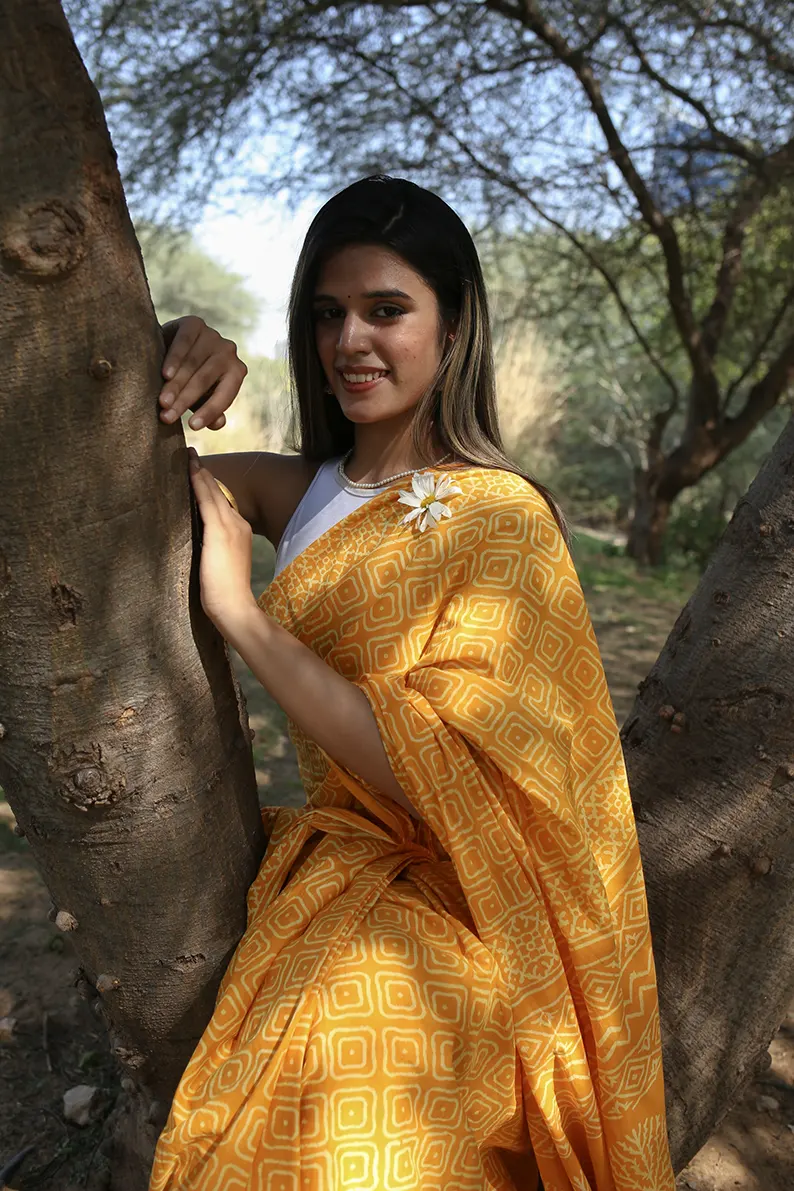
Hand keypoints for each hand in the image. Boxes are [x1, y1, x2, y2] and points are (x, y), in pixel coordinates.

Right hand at [159, 316, 247, 431]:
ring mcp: (212, 336)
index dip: (209, 412)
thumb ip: (210, 409)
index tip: (192, 427)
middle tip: (167, 417)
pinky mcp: (194, 323)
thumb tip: (218, 423)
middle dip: (184, 401)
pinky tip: (165, 374)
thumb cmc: (190, 379)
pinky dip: (174, 359)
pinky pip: (184, 343)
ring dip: (175, 385)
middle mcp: (228, 352)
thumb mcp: (200, 397)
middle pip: (204, 380)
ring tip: (162, 402)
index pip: (224, 396)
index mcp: (236, 372)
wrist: (170, 346)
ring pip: (192, 364)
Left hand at [188, 448, 256, 627]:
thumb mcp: (219, 564)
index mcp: (239, 532)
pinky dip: (198, 485)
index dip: (209, 485)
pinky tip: (189, 472)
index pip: (222, 503)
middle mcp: (238, 525)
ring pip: (213, 493)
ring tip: (188, 457)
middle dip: (204, 473)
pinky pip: (207, 502)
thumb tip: (195, 540)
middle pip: (218, 493)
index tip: (196, 469)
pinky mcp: (220, 533)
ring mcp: (231, 527)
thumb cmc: (224, 593)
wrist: (235, 607)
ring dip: (199, 474)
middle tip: (190, 454)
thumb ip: (211, 548)